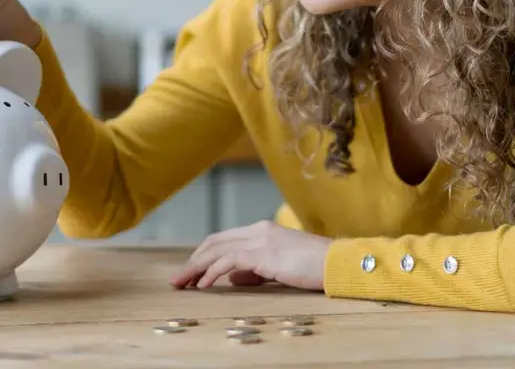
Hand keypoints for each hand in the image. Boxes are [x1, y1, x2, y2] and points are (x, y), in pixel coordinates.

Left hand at [169, 220, 331, 291]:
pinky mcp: (263, 253)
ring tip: (182, 283)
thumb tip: (232, 279)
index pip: (223, 238)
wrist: (337, 263)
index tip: (191, 271)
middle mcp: (258, 230)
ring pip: (216, 250)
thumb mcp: (279, 267)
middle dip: (193, 260)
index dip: (203, 254)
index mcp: (262, 230)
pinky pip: (228, 262)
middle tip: (178, 279)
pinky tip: (203, 285)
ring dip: (196, 267)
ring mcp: (260, 240)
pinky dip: (212, 273)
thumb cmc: (314, 267)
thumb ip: (255, 270)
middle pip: (214, 242)